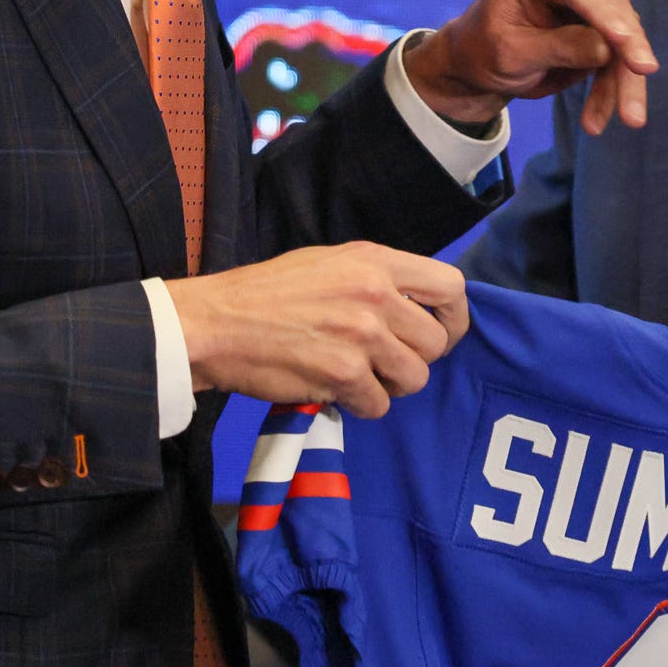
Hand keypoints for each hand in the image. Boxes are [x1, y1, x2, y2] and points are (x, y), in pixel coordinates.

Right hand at [166, 243, 467, 418]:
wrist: (213, 323)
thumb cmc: (266, 294)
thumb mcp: (328, 263)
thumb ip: (376, 279)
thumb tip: (415, 306)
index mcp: (375, 261)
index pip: (451, 287)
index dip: (454, 318)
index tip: (441, 334)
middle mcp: (376, 293)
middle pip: (437, 343)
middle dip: (414, 360)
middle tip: (382, 363)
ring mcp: (362, 334)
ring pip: (415, 378)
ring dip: (389, 387)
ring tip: (357, 376)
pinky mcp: (343, 373)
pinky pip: (379, 405)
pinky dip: (360, 406)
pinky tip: (333, 390)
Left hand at [404, 0, 658, 135]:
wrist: (480, 63)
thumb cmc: (484, 50)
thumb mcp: (513, 54)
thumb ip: (558, 47)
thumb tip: (607, 49)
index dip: (605, 14)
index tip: (625, 41)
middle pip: (613, 12)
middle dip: (626, 59)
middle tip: (635, 102)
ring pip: (625, 37)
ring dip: (624, 82)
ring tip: (627, 121)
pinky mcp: (603, 23)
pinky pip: (620, 55)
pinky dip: (614, 87)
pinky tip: (597, 118)